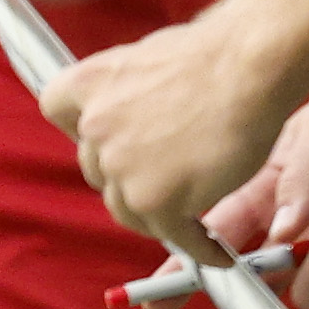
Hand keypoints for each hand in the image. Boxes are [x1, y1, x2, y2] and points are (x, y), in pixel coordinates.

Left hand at [42, 14, 291, 269]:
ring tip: (192, 220)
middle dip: (127, 177)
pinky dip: (197, 247)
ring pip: (128, 210)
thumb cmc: (215, 56)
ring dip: (157, 216)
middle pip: (98, 171)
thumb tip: (135, 113)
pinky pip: (172, 236)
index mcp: (89, 82)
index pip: (57, 110)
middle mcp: (95, 127)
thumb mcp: (149, 58)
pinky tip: (218, 252)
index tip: (110, 137)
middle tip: (166, 180)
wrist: (250, 64)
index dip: (86, 126)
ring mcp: (122, 167)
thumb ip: (129, 92)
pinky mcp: (155, 199)